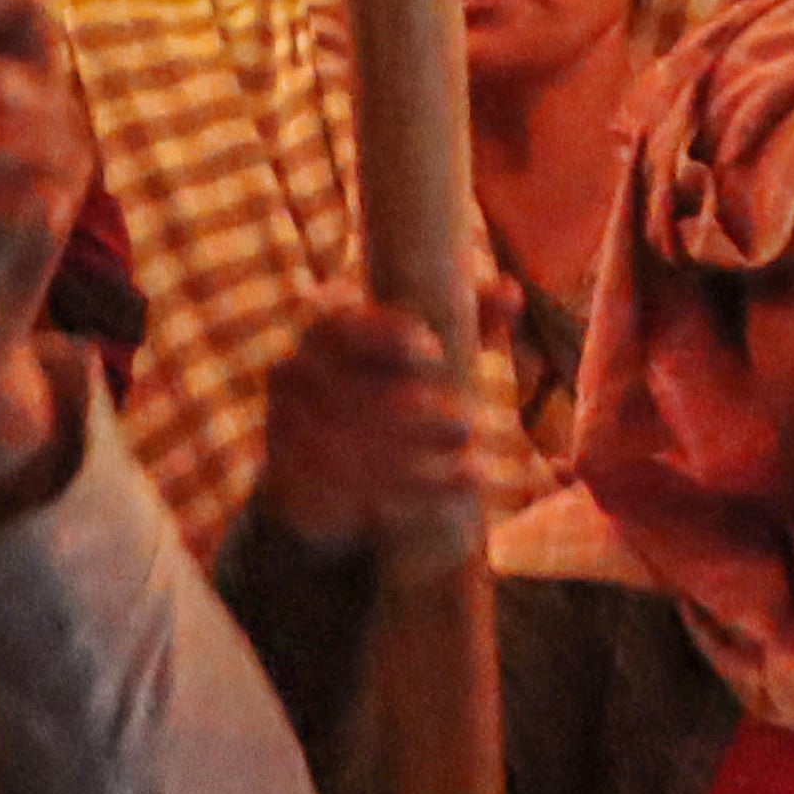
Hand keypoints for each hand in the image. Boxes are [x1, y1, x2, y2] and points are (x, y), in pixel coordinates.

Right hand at [247, 294, 519, 562]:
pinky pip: (341, 488)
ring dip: (414, 464)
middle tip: (468, 427)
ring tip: (471, 471)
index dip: (389, 335)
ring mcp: (283, 424)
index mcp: (325, 332)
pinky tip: (446, 500)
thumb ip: (468, 321)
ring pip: (348, 446)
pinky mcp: (289, 474)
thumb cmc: (388, 384)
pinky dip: (400, 496)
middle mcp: (296, 372)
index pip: (348, 327)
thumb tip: (510, 293)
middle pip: (353, 394)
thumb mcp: (429, 352)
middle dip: (415, 416)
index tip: (434, 351)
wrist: (322, 456)